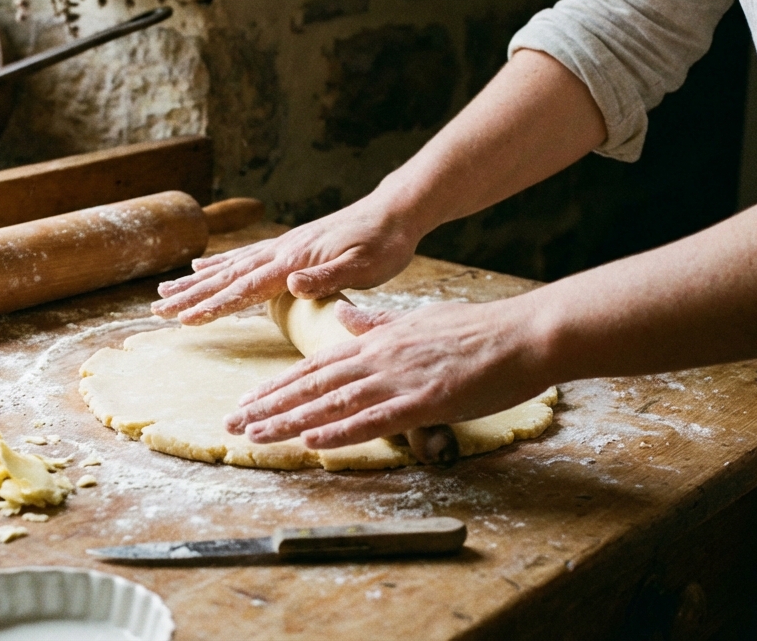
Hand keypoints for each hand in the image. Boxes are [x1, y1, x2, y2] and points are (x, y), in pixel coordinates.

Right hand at [152, 192, 423, 324]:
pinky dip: (217, 264)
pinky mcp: (287, 246)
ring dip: (194, 282)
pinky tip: (200, 266)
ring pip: (227, 267)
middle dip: (189, 296)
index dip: (213, 306)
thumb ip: (327, 277)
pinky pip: (242, 258)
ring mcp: (280, 247)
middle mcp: (279, 252)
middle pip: (225, 278)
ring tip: (164, 292)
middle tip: (155, 310)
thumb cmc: (384, 244)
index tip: (184, 320)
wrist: (394, 212)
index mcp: (293, 261)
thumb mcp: (365, 266)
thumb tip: (291, 283)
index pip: (245, 288)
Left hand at [223, 299, 549, 449]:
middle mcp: (379, 358)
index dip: (278, 385)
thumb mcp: (418, 319)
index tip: (248, 399)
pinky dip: (340, 430)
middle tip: (233, 423)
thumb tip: (346, 315)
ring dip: (290, 421)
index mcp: (376, 341)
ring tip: (255, 435)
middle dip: (269, 405)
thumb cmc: (478, 330)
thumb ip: (377, 322)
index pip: (315, 366)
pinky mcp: (424, 401)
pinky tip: (313, 441)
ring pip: (332, 403)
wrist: (523, 334)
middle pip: (311, 385)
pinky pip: (374, 420)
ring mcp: (399, 380)